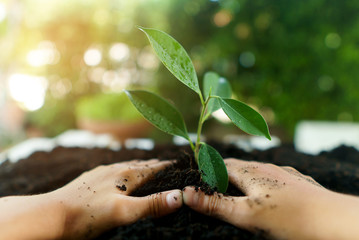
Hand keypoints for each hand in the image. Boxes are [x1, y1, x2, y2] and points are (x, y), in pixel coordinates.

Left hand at [51, 159, 181, 238]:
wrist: (50, 215)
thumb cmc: (87, 215)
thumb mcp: (123, 213)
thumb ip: (151, 204)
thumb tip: (179, 196)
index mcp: (126, 176)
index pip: (153, 168)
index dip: (167, 166)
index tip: (179, 163)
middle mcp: (114, 170)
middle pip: (140, 165)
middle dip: (154, 164)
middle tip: (166, 164)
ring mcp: (100, 173)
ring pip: (125, 166)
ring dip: (138, 166)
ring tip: (145, 166)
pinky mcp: (89, 179)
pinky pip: (112, 171)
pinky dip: (122, 171)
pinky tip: (116, 174)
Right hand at [183, 158, 356, 239]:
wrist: (334, 221)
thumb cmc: (289, 218)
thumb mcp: (246, 215)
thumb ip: (215, 204)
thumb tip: (185, 193)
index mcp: (251, 171)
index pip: (221, 164)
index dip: (207, 169)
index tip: (197, 177)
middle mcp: (267, 167)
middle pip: (238, 167)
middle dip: (223, 175)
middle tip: (212, 188)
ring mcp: (284, 174)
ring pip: (256, 173)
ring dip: (243, 179)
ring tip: (236, 193)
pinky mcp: (297, 183)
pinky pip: (273, 179)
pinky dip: (261, 185)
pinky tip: (267, 196)